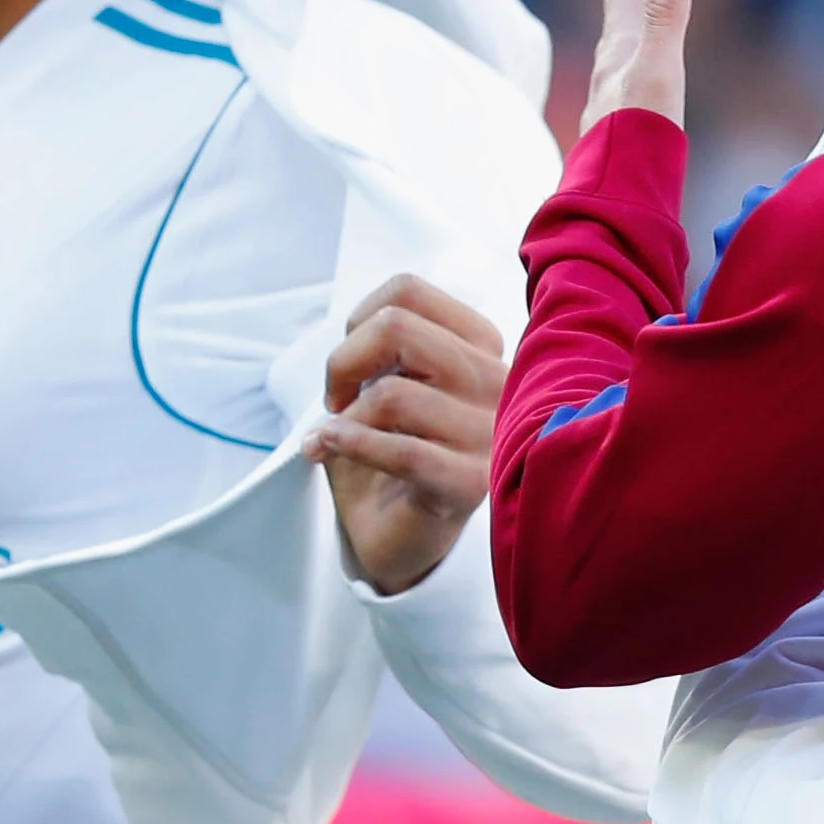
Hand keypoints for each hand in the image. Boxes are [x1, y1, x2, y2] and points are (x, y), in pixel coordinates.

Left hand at [308, 276, 505, 595]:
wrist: (402, 533)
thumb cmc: (393, 451)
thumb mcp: (390, 380)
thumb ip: (387, 342)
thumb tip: (362, 330)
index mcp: (483, 347)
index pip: (407, 290)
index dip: (357, 322)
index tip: (351, 366)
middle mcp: (498, 383)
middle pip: (397, 327)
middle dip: (341, 363)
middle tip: (335, 401)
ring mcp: (490, 434)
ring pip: (392, 393)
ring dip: (344, 418)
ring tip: (335, 438)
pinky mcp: (470, 483)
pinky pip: (400, 450)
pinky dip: (348, 443)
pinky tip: (325, 448)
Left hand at [582, 0, 692, 131]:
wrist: (616, 196)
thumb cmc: (638, 131)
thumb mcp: (658, 60)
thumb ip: (664, 6)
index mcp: (621, 49)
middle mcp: (611, 70)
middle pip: (619, 16)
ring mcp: (612, 100)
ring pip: (618, 49)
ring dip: (631, 22)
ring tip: (638, 12)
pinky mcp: (619, 126)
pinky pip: (624, 81)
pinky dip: (632, 62)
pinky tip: (633, 80)